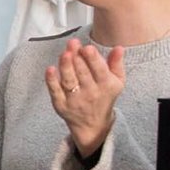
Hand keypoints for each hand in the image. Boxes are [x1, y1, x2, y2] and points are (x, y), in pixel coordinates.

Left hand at [45, 38, 125, 157]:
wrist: (93, 125)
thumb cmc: (104, 97)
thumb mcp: (117, 82)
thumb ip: (116, 63)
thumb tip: (118, 47)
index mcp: (105, 85)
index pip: (99, 71)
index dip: (92, 59)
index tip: (87, 48)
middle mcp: (90, 93)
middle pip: (82, 73)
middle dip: (77, 58)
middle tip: (72, 44)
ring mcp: (74, 100)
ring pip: (69, 81)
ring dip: (66, 67)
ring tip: (64, 53)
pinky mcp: (61, 105)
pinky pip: (55, 91)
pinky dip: (51, 81)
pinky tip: (50, 69)